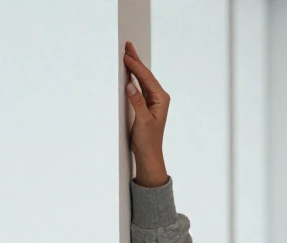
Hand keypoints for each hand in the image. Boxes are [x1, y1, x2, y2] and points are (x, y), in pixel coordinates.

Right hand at [122, 41, 169, 186]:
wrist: (149, 154)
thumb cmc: (148, 140)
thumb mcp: (142, 121)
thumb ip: (137, 102)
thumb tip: (130, 85)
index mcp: (161, 98)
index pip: (146, 77)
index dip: (136, 66)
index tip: (125, 56)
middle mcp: (159, 97)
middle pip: (146, 74)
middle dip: (136, 60)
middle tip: (128, 45)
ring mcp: (153, 100)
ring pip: (142, 78)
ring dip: (134, 66)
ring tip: (127, 53)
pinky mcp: (146, 104)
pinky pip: (139, 86)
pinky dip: (133, 76)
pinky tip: (128, 71)